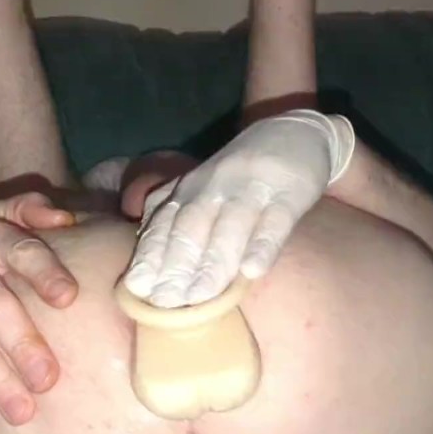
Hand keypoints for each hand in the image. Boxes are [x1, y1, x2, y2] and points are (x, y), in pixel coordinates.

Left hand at [122, 110, 354, 307]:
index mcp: (191, 188)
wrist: (296, 133)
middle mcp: (215, 187)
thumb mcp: (201, 188)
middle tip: (163, 300)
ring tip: (199, 296)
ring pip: (230, 227)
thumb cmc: (241, 175)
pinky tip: (252, 271)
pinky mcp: (289, 194)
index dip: (150, 254)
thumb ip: (174, 215)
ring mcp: (252, 189)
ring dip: (212, 263)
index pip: (165, 223)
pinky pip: (274, 223)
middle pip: (191, 226)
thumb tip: (145, 258)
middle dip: (174, 264)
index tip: (137, 287)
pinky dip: (262, 246)